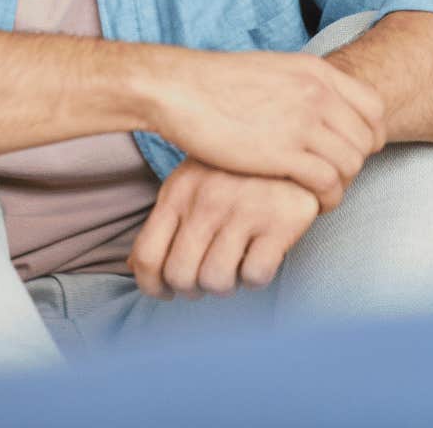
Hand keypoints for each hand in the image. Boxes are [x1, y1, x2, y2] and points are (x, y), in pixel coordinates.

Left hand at [129, 158, 319, 298]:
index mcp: (179, 191)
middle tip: (207, 279)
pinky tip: (261, 257)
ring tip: (236, 266)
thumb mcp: (193, 180)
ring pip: (217, 281)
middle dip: (192, 289)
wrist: (295, 140)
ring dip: (226, 285)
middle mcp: (207, 201)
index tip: (166, 292)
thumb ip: (168, 219)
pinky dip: (256, 278)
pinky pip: (256, 275)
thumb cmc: (238, 169)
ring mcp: (244, 210)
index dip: (152, 286)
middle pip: (180, 276)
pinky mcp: (280, 221)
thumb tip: (136, 267)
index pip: (147, 257)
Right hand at [146, 49, 384, 211]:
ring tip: (323, 195)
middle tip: (335, 178)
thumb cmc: (217, 84)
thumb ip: (302, 87)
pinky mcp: (283, 152)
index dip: (370, 135)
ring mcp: (303, 122)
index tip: (352, 151)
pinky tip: (312, 205)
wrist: (181, 89)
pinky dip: (327, 199)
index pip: (374, 107)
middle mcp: (317, 94)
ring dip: (342, 185)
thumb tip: (318, 103)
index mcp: (317, 72)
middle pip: (366, 139)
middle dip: (356, 164)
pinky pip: (328, 182)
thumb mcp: (273, 70)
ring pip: (351, 163)